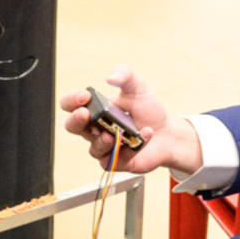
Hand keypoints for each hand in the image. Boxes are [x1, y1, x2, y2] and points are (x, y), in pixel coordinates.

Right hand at [59, 66, 200, 174]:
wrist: (168, 133)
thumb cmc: (149, 112)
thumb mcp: (138, 88)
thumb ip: (125, 75)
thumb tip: (110, 77)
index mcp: (95, 110)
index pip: (71, 105)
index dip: (72, 100)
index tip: (85, 96)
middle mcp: (95, 129)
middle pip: (73, 127)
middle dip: (76, 120)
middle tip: (86, 114)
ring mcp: (105, 147)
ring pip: (94, 148)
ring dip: (104, 140)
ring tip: (118, 133)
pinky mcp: (117, 162)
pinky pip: (115, 160)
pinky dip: (129, 149)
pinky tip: (144, 135)